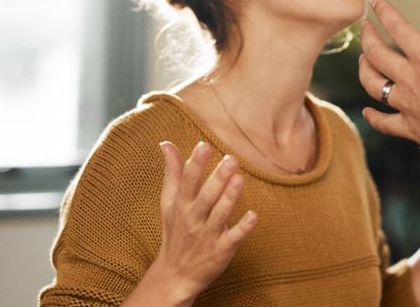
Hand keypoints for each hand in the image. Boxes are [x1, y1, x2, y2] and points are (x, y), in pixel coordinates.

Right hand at [150, 141, 257, 302]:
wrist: (175, 276)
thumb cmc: (176, 232)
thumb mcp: (169, 203)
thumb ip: (173, 173)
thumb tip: (166, 143)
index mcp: (181, 206)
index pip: (188, 182)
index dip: (195, 164)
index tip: (204, 145)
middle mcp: (193, 219)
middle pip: (205, 197)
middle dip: (217, 179)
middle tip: (231, 159)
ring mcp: (208, 236)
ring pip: (220, 214)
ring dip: (230, 197)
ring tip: (239, 179)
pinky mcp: (221, 251)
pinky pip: (233, 239)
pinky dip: (243, 228)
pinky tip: (253, 216)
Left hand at [358, 0, 419, 161]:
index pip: (398, 29)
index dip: (384, 11)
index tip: (375, 0)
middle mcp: (412, 81)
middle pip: (376, 54)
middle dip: (367, 37)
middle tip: (364, 27)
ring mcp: (408, 107)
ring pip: (373, 86)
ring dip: (364, 70)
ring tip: (362, 59)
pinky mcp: (411, 129)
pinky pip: (384, 122)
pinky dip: (372, 116)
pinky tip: (366, 111)